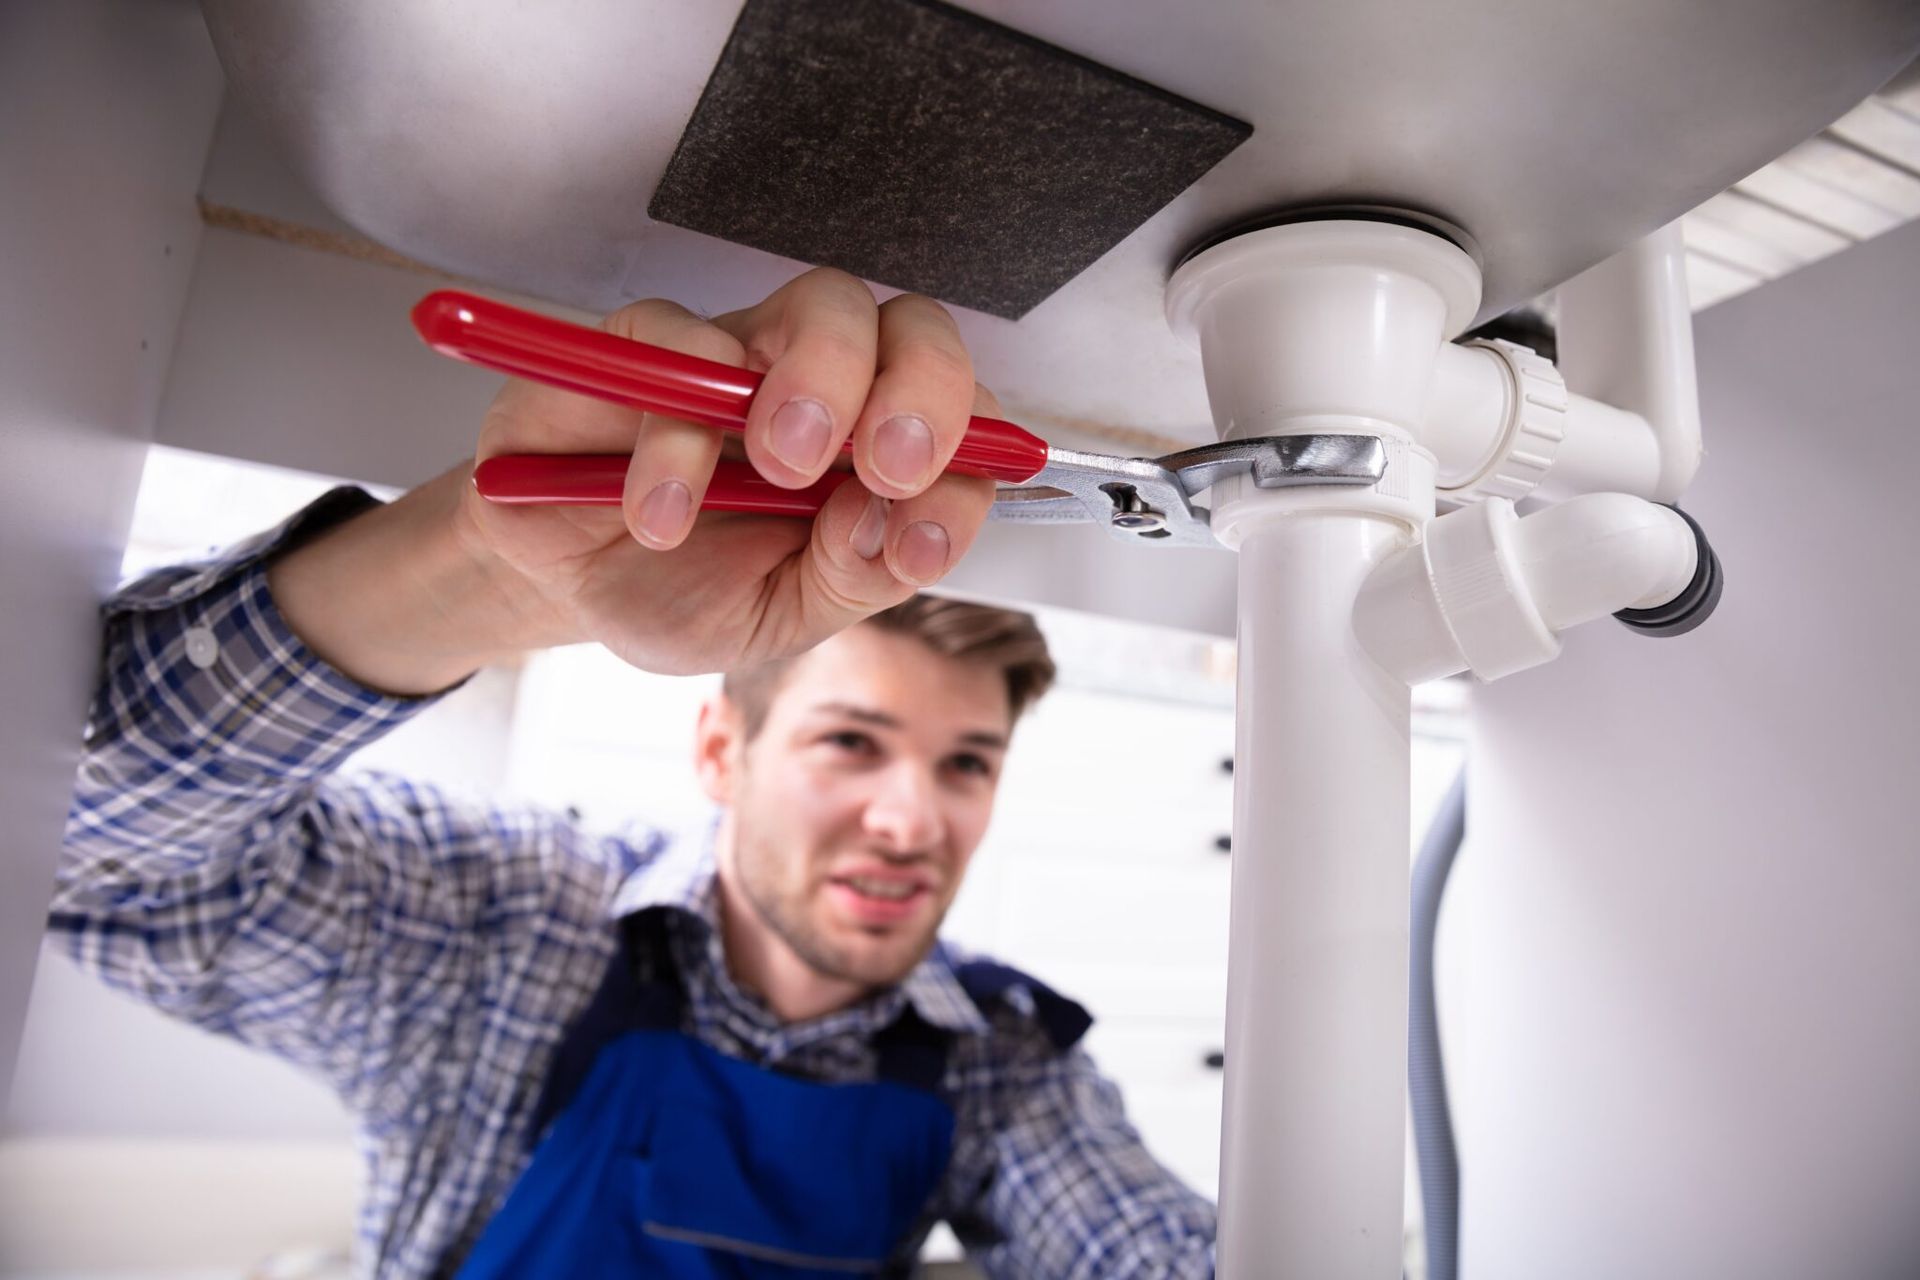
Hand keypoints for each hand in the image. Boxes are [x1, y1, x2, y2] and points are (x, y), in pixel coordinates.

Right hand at [270, 268, 998, 694]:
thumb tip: (898, 523)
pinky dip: (678, 438)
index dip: (968, 464)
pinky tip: (661, 514)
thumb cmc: (682, 588)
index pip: (964, 419)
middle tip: (884, 471)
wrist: (566, 587)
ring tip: (778, 474)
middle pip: (913, 330)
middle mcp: (821, 387)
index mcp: (873, 451)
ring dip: (825, 384)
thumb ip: (854, 573)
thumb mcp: (785, 615)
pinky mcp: (642, 344)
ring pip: (824, 305)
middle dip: (923, 394)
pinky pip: (682, 343)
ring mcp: (738, 357)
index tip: (922, 535)